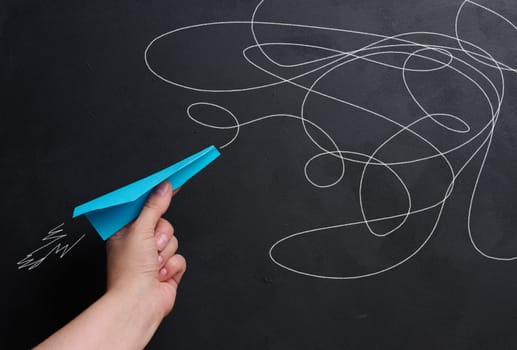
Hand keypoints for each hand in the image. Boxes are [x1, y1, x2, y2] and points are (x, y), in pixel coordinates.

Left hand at [105, 181, 186, 320]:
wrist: (139, 303)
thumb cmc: (129, 273)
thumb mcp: (140, 231)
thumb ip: (154, 207)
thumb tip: (164, 188)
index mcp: (125, 232)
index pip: (144, 207)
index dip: (157, 197)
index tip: (171, 183)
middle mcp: (139, 243)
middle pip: (164, 223)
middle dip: (161, 236)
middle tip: (151, 245)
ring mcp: (154, 257)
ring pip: (174, 240)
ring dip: (166, 253)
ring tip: (153, 264)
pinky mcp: (167, 269)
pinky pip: (180, 257)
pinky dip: (172, 266)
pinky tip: (160, 275)